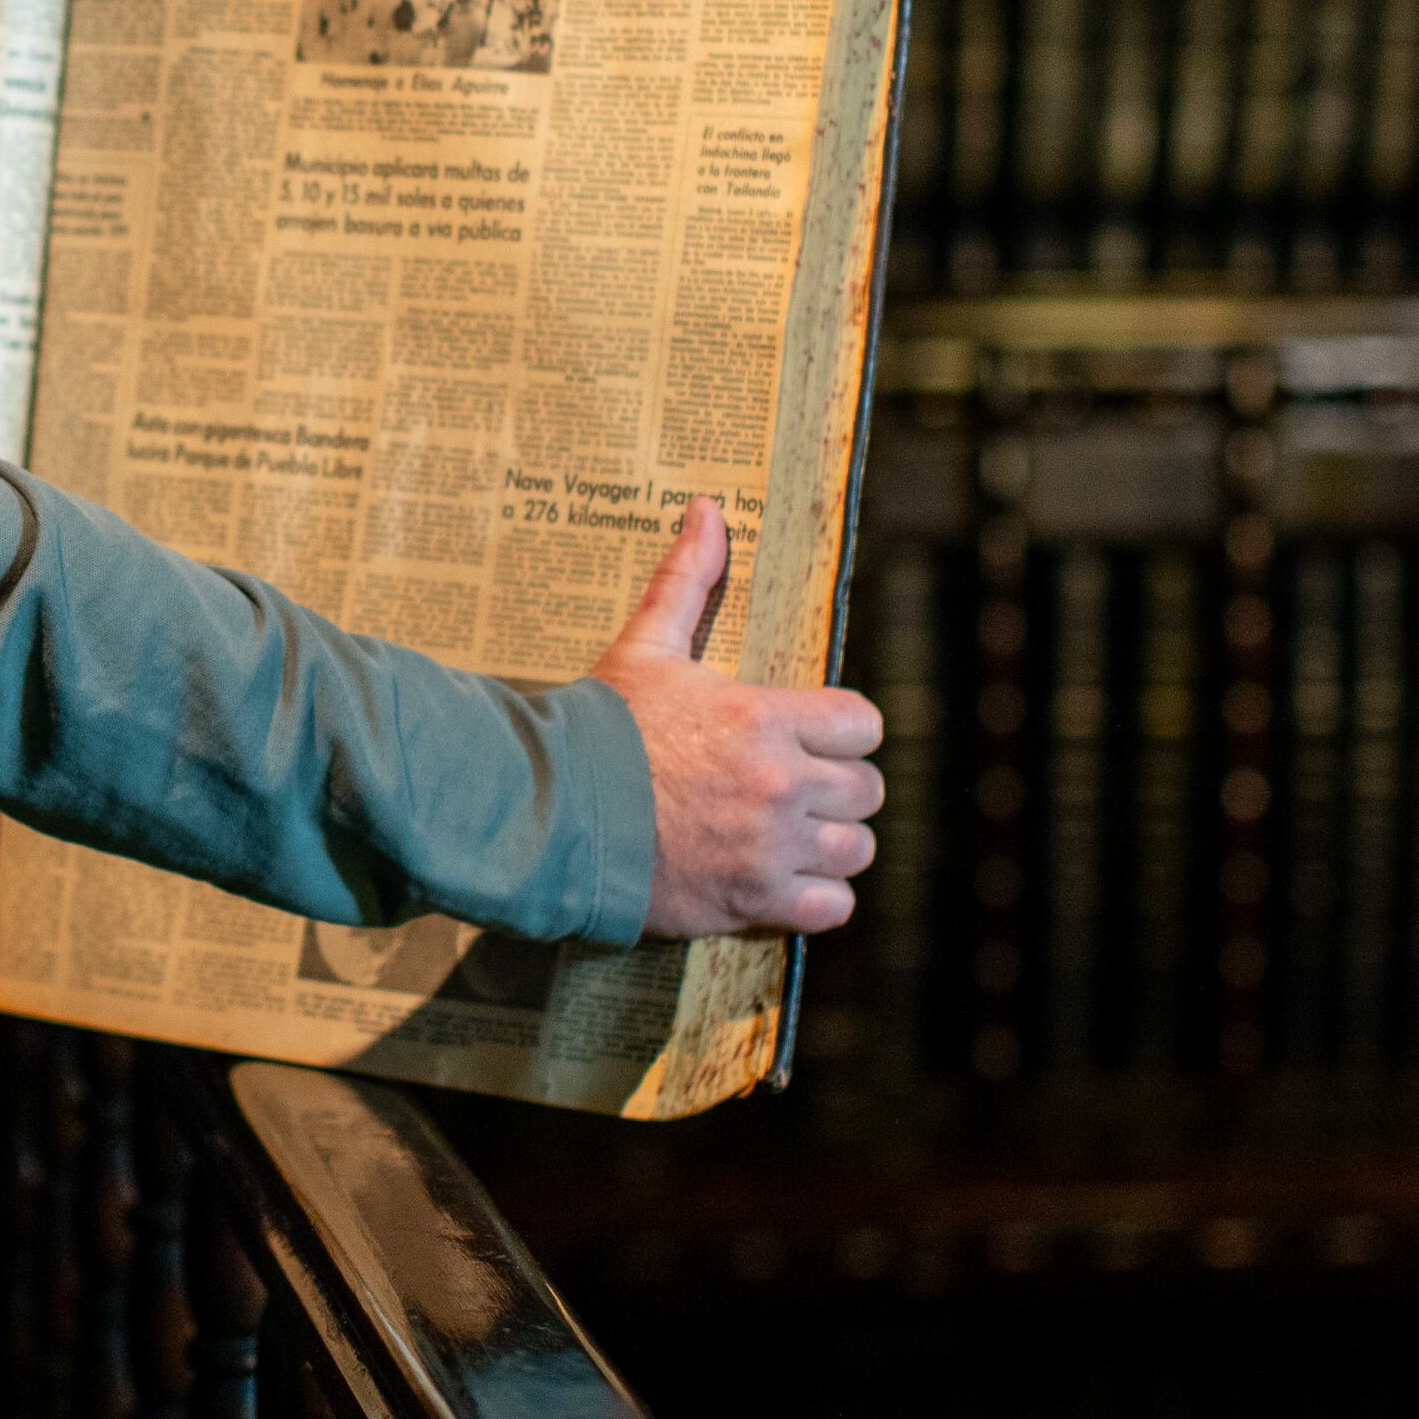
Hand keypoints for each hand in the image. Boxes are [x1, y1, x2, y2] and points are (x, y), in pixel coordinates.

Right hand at [582, 495, 883, 940]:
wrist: (551, 813)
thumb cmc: (599, 729)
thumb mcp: (645, 646)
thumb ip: (686, 580)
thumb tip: (707, 510)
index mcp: (764, 716)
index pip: (862, 724)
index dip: (843, 732)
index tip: (815, 739)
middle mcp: (779, 783)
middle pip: (866, 789)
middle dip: (839, 789)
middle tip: (800, 790)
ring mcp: (769, 846)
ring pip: (855, 850)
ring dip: (832, 845)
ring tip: (795, 837)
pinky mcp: (752, 900)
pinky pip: (829, 908)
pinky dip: (816, 899)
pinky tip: (786, 882)